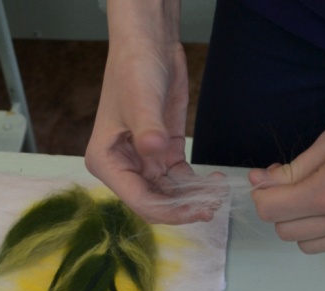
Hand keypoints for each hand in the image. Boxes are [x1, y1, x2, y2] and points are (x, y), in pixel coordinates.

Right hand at [84, 36, 213, 224]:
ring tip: (218, 196)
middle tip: (211, 208)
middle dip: (181, 209)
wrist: (149, 45)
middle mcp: (123, 168)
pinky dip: (197, 185)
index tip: (194, 211)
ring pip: (169, 194)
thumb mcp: (141, 99)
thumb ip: (148, 128)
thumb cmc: (134, 68)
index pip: (137, 199)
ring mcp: (144, 162)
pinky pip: (180, 180)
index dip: (166, 211)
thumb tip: (154, 149)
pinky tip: (215, 182)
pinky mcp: (164, 154)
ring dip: (192, 200)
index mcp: (106, 162)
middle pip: (154, 202)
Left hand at [249, 81, 324, 263]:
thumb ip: (292, 169)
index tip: (268, 180)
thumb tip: (259, 183)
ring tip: (320, 195)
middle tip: (293, 183)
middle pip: (287, 232)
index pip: (271, 210)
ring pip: (310, 246)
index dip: (263, 194)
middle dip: (281, 208)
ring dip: (304, 225)